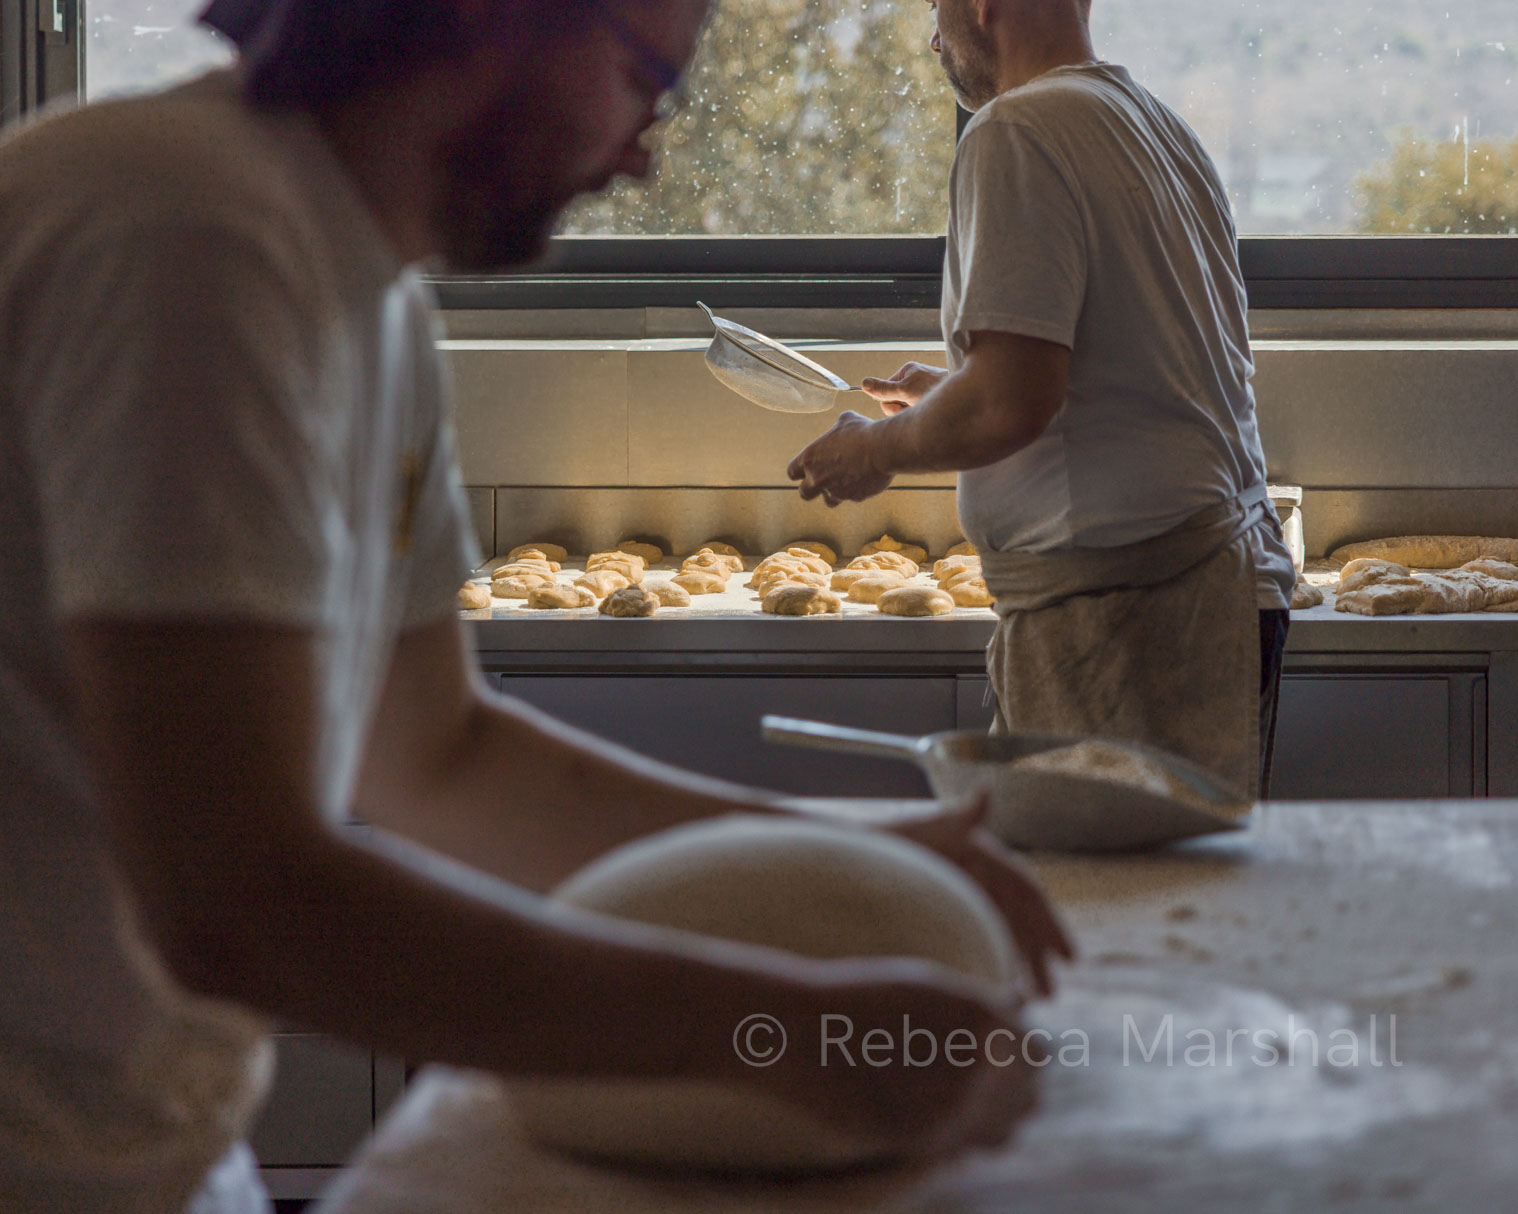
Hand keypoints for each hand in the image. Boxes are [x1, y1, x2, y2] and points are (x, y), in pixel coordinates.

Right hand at [754, 955, 1039, 1164]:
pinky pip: (963, 1146)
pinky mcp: (925, 1140)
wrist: (805, 1030)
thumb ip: (983, 1005)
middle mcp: (980, 1066)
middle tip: (979, 1081)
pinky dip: (959, 1135)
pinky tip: (934, 1112)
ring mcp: (953, 1108)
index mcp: (986, 1019)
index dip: (1019, 1057)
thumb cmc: (866, 998)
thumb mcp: (931, 987)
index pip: (1037, 1054)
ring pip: (1005, 1131)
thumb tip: (1024, 1004)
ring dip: (994, 1119)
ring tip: (963, 1100)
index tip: (1000, 1057)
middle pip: (1028, 1095)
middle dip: (1011, 1090)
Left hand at [786, 411, 893, 506]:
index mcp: (810, 459)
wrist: (883, 448)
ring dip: (835, 493)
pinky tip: (866, 477)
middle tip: (823, 480)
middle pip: (804, 493)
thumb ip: (836, 428)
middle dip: (812, 489)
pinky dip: (857, 490)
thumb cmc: (862, 431)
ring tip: (847, 479)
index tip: (807, 469)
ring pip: (829, 501)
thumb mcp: (846, 420)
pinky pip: (852, 497)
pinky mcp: (854, 498)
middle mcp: (818, 479)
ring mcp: (836, 491)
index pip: (792, 472)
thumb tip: (841, 426)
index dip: (799, 472)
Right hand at [860, 362, 949, 415]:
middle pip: (897, 402)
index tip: (901, 407)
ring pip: (909, 408)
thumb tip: (863, 384)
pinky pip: (922, 410)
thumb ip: (884, 390)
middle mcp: (917, 378)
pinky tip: (934, 412)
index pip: (885, 393)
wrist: (968, 396)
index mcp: (907, 371)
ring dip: (914, 413)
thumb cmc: (937, 390)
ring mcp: (926, 389)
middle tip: (916, 409)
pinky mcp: (937, 398)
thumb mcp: (905, 391)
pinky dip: (925, 414)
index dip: (891, 405)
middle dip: (903, 410)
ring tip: (928, 409)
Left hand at [887, 793, 1075, 998]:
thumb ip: (962, 818)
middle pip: (1020, 923)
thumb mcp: (931, 829)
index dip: (1051, 927)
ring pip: (1004, 937)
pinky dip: (995, 964)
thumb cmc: (897, 841)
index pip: (1028, 895)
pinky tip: (1000, 992)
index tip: (1070, 958)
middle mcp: (984, 880)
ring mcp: (969, 900)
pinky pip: (983, 943)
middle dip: (1038, 958)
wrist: (860, 857)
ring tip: (1035, 1001)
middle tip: (1051, 994)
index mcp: (987, 859)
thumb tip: (986, 791)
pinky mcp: (954, 917)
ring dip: (1022, 968)